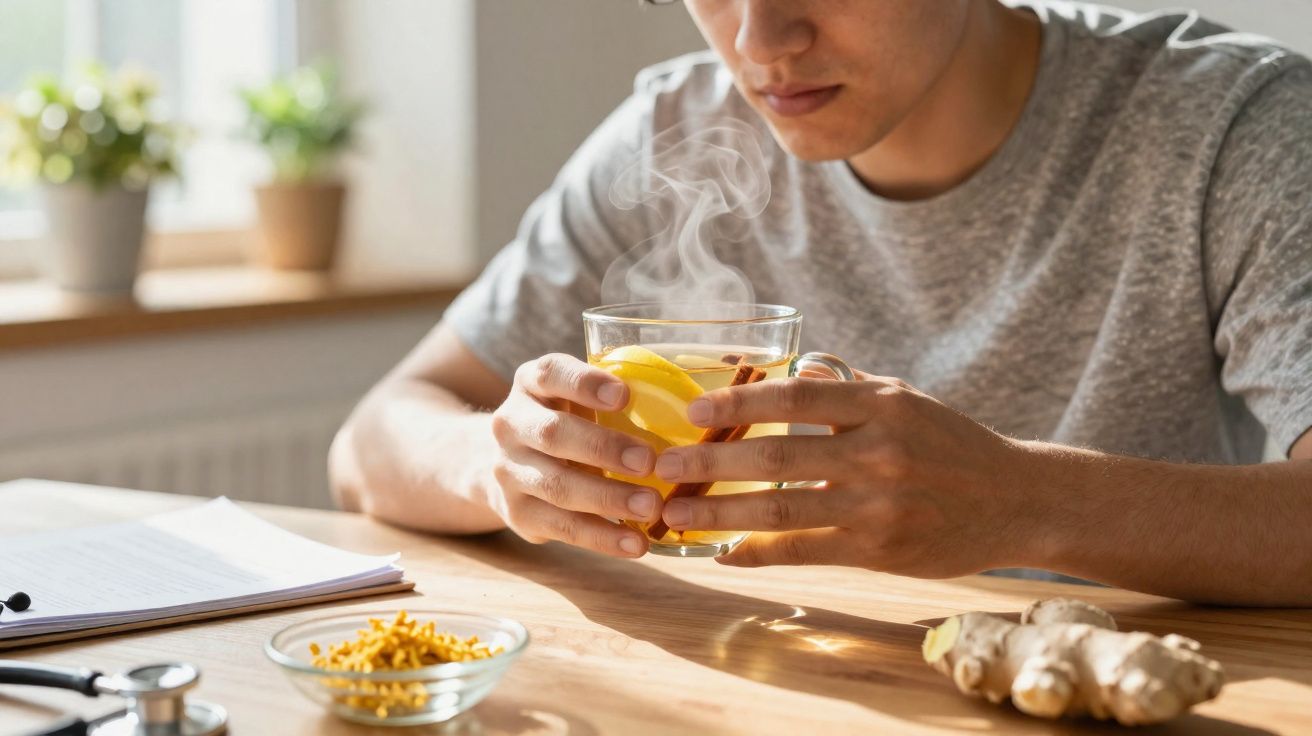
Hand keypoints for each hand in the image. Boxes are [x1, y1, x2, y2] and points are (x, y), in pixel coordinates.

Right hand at [488, 353, 661, 556]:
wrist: (509, 464)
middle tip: (649, 461)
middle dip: (603, 448)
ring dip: (607, 498)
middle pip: (553, 434)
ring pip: (556, 486)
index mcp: (531, 383)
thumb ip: (614, 396)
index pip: (551, 374)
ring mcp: (508, 471)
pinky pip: (562, 527)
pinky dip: (602, 537)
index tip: (624, 395)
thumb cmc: (567, 421)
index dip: (585, 384)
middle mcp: (511, 424)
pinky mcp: (517, 513)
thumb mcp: (577, 397)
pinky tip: (636, 543)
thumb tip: (694, 405)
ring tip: (651, 507)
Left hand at [650, 373, 1038, 576]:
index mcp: (879, 405)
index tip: (691, 409)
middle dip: (710, 462)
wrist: (1016, 501)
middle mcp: (878, 452)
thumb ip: (846, 388)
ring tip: (674, 515)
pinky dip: (756, 553)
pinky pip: (803, 552)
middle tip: (661, 466)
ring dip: (719, 514)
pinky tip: (722, 554)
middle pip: (775, 456)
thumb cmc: (952, 444)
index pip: (793, 399)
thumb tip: (790, 373)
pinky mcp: (879, 550)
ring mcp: (878, 505)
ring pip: (781, 508)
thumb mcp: (905, 399)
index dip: (736, 403)